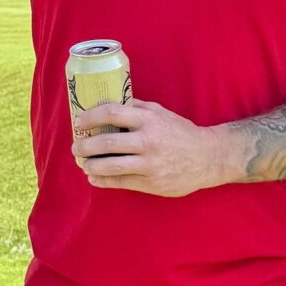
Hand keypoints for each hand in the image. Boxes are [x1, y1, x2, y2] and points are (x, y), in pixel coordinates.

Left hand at [71, 98, 234, 196]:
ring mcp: (150, 164)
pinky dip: (103, 181)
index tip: (79, 121)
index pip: (112, 113)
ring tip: (83, 163)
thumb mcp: (161, 113)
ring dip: (91, 165)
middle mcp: (148, 141)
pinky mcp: (152, 183)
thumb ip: (136, 108)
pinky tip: (94, 178)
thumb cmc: (181, 133)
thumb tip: (108, 102)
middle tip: (76, 146)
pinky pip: (121, 182)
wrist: (208, 158)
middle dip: (85, 145)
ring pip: (111, 166)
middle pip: (107, 142)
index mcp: (149, 120)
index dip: (90, 117)